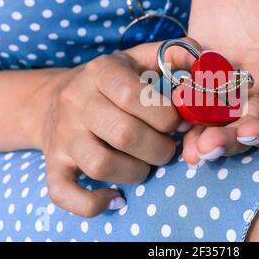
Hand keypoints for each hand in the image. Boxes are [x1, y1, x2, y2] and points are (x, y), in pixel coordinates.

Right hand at [34, 42, 191, 216]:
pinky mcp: (53, 164)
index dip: (164, 115)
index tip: (179, 123)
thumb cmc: (110, 82)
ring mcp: (62, 135)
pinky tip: (115, 197)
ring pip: (100, 164)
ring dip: (136, 172)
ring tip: (146, 165)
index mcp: (101, 72)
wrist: (53, 100)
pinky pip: (63, 192)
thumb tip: (205, 61)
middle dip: (160, 148)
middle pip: (123, 133)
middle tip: (169, 148)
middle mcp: (76, 102)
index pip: (132, 95)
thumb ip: (173, 56)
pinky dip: (92, 203)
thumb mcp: (138, 59)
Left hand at [183, 0, 258, 163]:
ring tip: (191, 152)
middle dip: (228, 143)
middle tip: (208, 149)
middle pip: (244, 129)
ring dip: (203, 142)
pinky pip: (190, 106)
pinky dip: (183, 120)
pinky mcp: (198, 84)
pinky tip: (172, 128)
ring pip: (216, 125)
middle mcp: (253, 93)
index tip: (250, 133)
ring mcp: (223, 91)